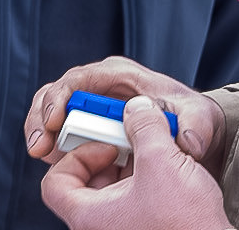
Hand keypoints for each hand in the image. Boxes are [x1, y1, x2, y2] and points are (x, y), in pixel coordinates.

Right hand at [25, 56, 225, 175]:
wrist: (191, 132)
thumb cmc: (190, 116)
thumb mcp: (198, 117)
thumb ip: (195, 126)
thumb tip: (186, 141)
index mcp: (119, 76)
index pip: (80, 79)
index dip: (62, 96)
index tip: (56, 120)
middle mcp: (99, 87)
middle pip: (56, 93)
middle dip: (42, 117)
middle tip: (40, 145)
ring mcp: (90, 108)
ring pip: (51, 111)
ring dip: (42, 132)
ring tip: (41, 153)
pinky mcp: (87, 128)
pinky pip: (60, 133)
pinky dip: (52, 146)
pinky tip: (52, 162)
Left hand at [42, 96, 231, 229]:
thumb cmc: (185, 221)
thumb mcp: (161, 160)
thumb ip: (143, 126)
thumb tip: (136, 107)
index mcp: (89, 217)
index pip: (54, 183)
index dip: (75, 156)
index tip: (104, 145)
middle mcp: (99, 229)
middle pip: (83, 185)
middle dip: (107, 157)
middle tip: (130, 144)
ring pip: (109, 194)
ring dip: (128, 169)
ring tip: (154, 155)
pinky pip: (129, 205)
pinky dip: (141, 185)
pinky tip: (166, 173)